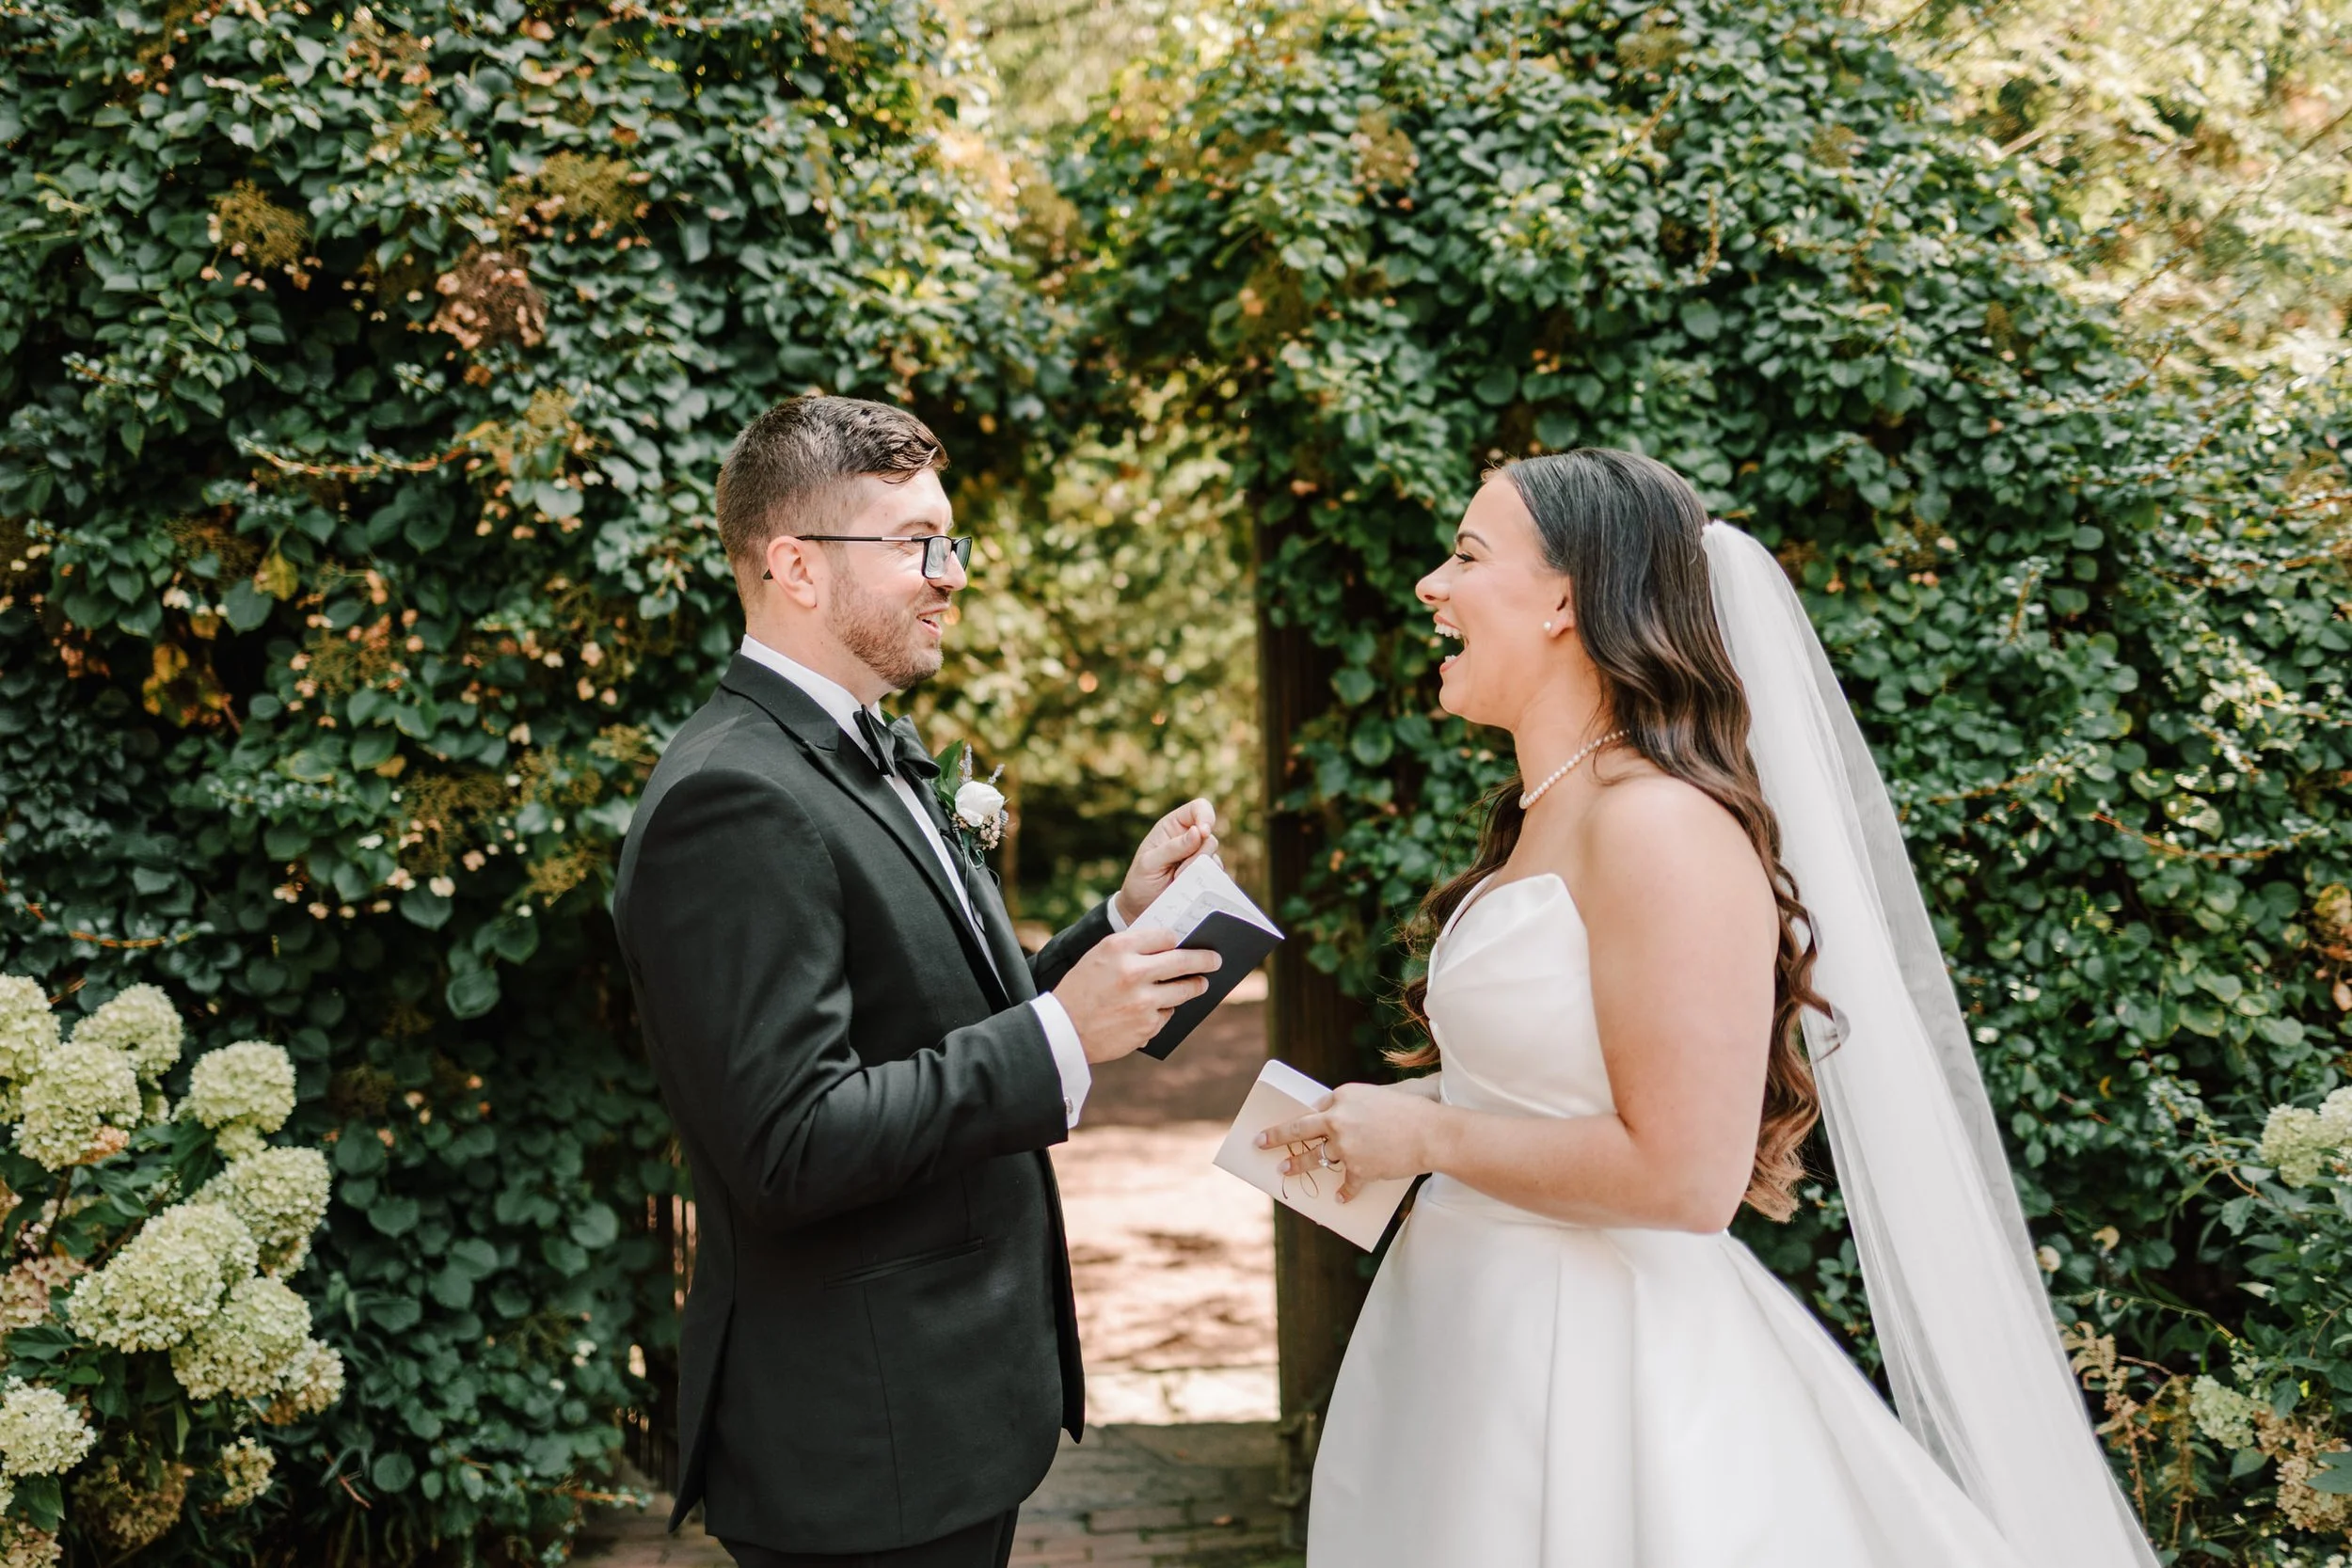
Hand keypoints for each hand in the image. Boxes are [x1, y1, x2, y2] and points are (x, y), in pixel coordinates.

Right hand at [1053, 926, 1223, 1064]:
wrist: (1063, 1030)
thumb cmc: (1082, 988)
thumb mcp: (1099, 956)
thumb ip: (1131, 947)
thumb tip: (1171, 944)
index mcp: (1119, 948)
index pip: (1165, 935)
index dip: (1178, 939)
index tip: (1186, 942)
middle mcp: (1133, 972)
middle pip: (1184, 961)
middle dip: (1205, 960)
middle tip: (1216, 960)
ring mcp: (1143, 1002)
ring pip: (1183, 990)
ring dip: (1195, 986)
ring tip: (1200, 984)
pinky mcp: (1147, 1026)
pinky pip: (1167, 1014)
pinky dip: (1164, 1010)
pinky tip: (1155, 1008)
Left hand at [1114, 798, 1217, 926]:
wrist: (1141, 909)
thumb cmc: (1140, 881)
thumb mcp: (1149, 863)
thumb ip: (1173, 848)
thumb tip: (1198, 832)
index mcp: (1172, 827)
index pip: (1198, 808)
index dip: (1205, 816)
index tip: (1203, 831)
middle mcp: (1188, 838)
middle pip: (1210, 837)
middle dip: (1197, 855)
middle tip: (1177, 873)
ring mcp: (1198, 857)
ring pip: (1214, 857)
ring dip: (1198, 871)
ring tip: (1177, 882)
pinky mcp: (1204, 875)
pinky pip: (1216, 874)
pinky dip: (1206, 881)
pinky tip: (1189, 888)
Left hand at [1257, 1082, 1437, 1202]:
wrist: (1432, 1133)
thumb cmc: (1410, 1110)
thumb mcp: (1379, 1095)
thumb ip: (1354, 1105)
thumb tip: (1335, 1115)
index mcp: (1343, 1097)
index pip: (1316, 1108)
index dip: (1306, 1118)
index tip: (1288, 1125)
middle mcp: (1339, 1120)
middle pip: (1299, 1130)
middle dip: (1276, 1137)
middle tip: (1260, 1142)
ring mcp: (1347, 1147)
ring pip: (1315, 1159)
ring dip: (1298, 1166)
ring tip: (1284, 1171)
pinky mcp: (1359, 1169)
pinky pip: (1347, 1185)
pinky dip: (1344, 1193)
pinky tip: (1339, 1199)